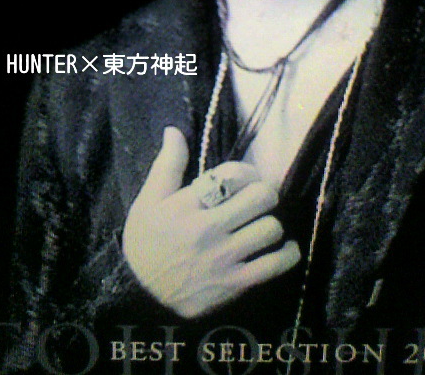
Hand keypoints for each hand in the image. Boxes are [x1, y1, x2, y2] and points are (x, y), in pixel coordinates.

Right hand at [122, 126, 300, 317]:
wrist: (138, 295)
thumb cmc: (145, 242)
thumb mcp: (148, 200)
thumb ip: (168, 164)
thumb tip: (174, 130)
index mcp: (189, 205)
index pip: (234, 175)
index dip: (246, 172)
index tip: (244, 180)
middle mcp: (210, 229)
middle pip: (261, 198)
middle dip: (264, 193)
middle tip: (258, 199)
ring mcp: (224, 259)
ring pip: (271, 229)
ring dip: (272, 223)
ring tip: (263, 224)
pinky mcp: (235, 285)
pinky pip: (275, 265)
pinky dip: (287, 254)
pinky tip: (281, 248)